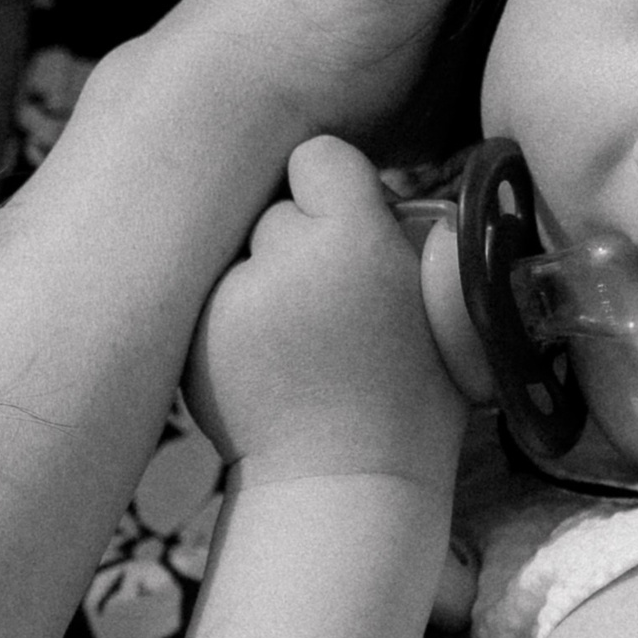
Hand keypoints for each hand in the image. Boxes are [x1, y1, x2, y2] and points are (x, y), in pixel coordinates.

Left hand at [187, 136, 466, 484]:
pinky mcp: (196, 334)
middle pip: (276, 207)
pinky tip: (268, 362)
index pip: (318, 156)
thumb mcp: (441, 301)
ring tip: (299, 339)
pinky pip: (215, 296)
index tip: (351, 225)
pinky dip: (234, 318)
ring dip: (262, 276)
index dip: (334, 186)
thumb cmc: (414, 391)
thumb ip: (407, 233)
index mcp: (353, 240)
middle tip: (329, 297)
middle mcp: (282, 257)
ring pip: (241, 252)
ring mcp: (229, 297)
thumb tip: (374, 186)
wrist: (348, 481)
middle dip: (297, 236)